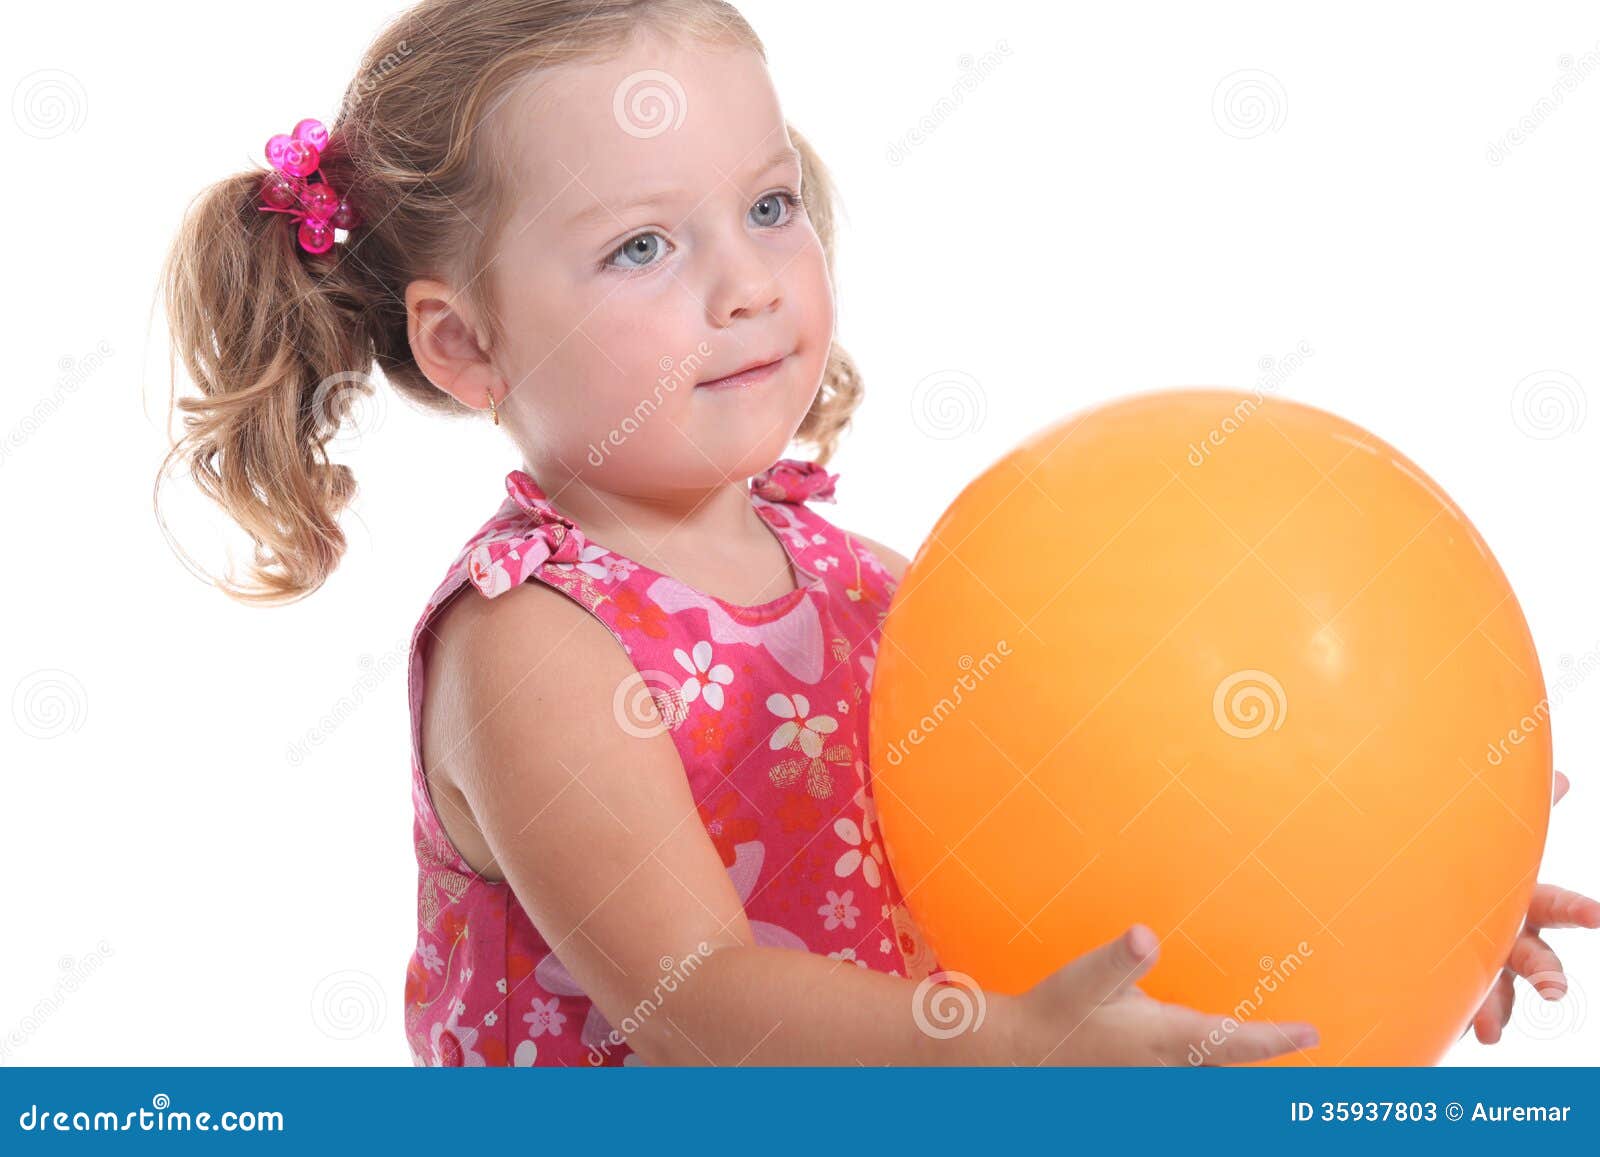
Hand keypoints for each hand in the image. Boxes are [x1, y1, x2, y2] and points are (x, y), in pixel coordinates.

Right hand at [1007, 924, 1319, 1064]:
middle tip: (1302, 1043)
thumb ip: (1121, 959)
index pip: (1233, 1041)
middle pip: (1229, 1068)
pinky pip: (1184, 1083)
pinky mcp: (1137, 1083)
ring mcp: (1152, 1081)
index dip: (1275, 1039)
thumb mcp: (1085, 978)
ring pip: (1208, 1080)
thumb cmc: (1057, 1012)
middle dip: (1263, 1058)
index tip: (1311, 1034)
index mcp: (1164, 1038)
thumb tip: (1146, 936)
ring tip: (1261, 1051)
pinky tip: (1204, 1066)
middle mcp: (1166, 1067)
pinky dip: (1206, 1076)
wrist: (1020, 1055)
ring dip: (1234, 1067)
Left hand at [1468, 770, 1599, 1043]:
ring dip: (1497, 1008)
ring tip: (1489, 1031)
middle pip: (1535, 958)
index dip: (1581, 913)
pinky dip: (1463, 1016)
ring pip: (1497, 989)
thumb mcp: (1491, 841)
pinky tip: (1464, 1030)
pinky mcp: (1454, 981)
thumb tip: (1564, 773)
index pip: (1557, 906)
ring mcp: (1481, 963)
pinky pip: (1461, 1001)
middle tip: (1554, 993)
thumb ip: (1531, 812)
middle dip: (1547, 975)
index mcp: (1518, 901)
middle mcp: (1506, 936)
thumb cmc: (1462, 867)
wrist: (1413, 905)